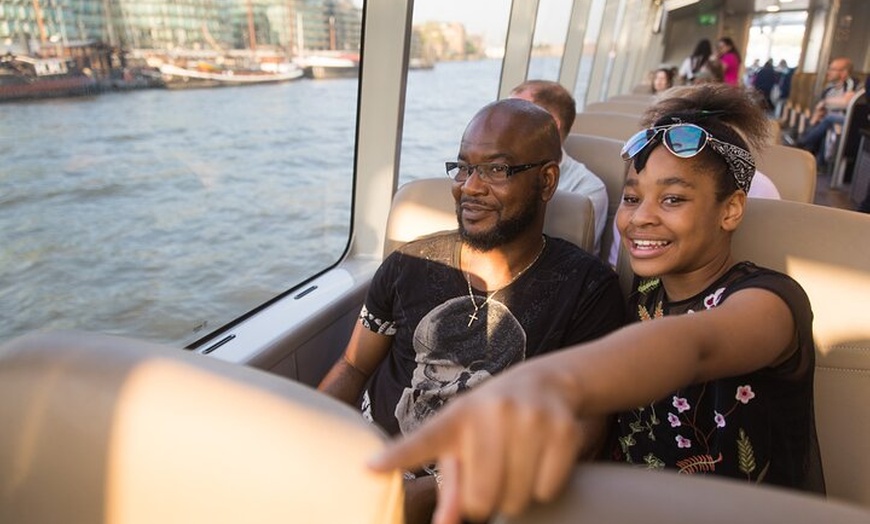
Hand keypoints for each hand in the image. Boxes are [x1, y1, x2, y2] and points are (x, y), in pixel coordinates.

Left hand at [369, 363, 582, 523]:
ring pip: (516, 499)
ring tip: (517, 462)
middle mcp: (490, 413)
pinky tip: (541, 459)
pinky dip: (545, 487)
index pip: (423, 441)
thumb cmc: (493, 421)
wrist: (546, 382)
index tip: (369, 468)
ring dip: (516, 495)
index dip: (397, 457)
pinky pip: (547, 490)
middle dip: (486, 501)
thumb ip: (452, 485)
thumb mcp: (466, 441)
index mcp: (457, 417)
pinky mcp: (562, 430)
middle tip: (493, 475)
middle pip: (480, 499)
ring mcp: (528, 419)